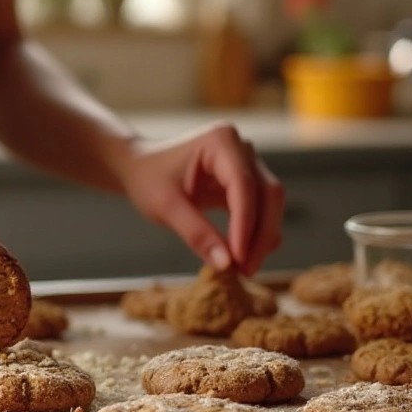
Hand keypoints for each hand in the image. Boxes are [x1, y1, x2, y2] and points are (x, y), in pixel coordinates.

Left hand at [118, 122, 284, 275]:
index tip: (238, 259)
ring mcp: (248, 163)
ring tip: (243, 269)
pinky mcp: (247, 181)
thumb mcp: (165, 207)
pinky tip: (244, 257)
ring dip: (262, 238)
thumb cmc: (148, 180)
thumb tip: (226, 264)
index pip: (243, 185)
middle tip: (245, 271)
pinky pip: (262, 209)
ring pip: (270, 203)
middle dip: (260, 235)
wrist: (140, 168)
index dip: (245, 224)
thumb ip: (195, 233)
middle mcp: (242, 148)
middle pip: (268, 194)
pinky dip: (257, 234)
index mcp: (221, 141)